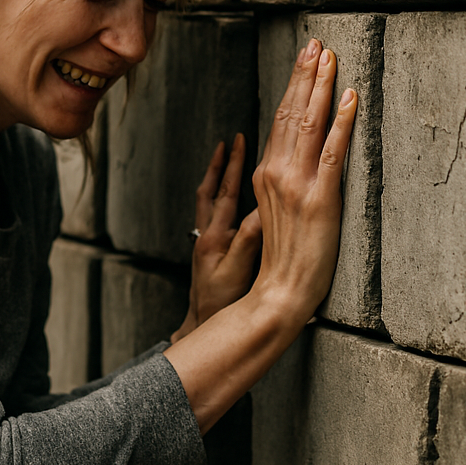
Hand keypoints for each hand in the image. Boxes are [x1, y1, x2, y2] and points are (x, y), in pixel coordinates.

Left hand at [171, 133, 262, 342]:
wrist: (202, 324)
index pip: (224, 193)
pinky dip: (219, 198)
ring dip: (217, 178)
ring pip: (209, 201)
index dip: (233, 167)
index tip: (239, 141)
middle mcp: (207, 234)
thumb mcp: (238, 272)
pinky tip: (229, 195)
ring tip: (225, 157)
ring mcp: (206, 241)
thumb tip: (263, 209)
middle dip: (222, 164)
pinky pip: (213, 215)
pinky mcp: (209, 250)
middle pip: (212, 190)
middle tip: (230, 141)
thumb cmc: (220, 302)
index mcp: (214, 235)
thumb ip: (249, 240)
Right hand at [251, 38, 356, 316]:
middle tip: (316, 44)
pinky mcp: (321, 198)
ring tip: (329, 58)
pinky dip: (341, 122)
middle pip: (291, 113)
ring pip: (308, 123)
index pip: (280, 120)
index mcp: (266, 174)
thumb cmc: (281, 259)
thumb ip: (281, 184)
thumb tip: (294, 162)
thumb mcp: (272, 214)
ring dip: (321, 87)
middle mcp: (277, 172)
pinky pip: (332, 151)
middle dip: (305, 75)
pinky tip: (350, 98)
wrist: (279, 292)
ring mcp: (297, 183)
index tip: (305, 60)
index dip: (294, 87)